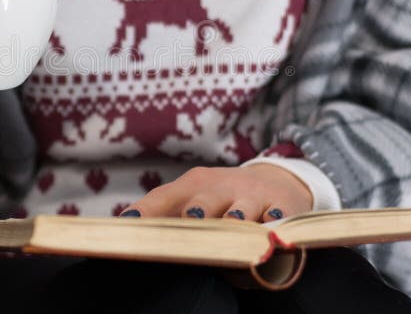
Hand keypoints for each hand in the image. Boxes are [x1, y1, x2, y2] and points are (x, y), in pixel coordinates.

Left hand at [121, 164, 312, 221]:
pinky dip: (273, 223)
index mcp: (193, 185)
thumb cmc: (222, 198)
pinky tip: (272, 228)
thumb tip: (130, 230)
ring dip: (236, 217)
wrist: (275, 180)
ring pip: (241, 209)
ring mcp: (251, 195)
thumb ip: (167, 213)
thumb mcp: (196, 196)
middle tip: (189, 220)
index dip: (148, 209)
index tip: (130, 222)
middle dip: (196, 210)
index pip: (165, 197)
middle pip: (204, 199)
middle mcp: (221, 186)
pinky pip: (276, 216)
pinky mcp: (280, 205)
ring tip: (232, 224)